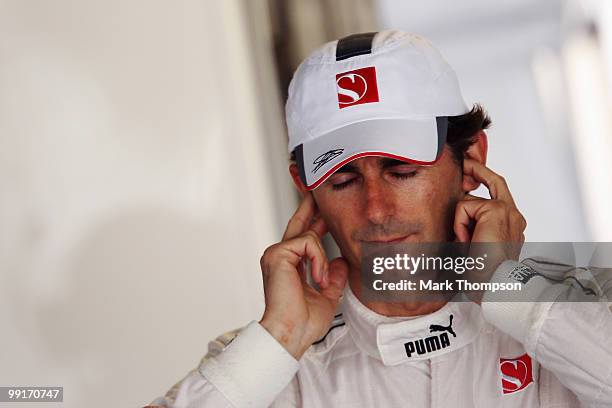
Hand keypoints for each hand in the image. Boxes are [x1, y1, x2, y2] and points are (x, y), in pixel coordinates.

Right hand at [259, 193, 347, 358]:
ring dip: (323, 258)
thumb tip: (342, 260)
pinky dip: (319, 260)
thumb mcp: (327, 295)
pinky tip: (317, 278)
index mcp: (290, 265)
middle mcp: (280, 256)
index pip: (304, 236)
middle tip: (318, 186)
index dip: (314, 219)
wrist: (291, 334)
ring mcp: (276, 253)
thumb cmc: (304, 322)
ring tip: (322, 282)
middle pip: (299, 222)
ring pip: (310, 236)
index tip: (323, 207)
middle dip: (311, 204)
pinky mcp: (277, 254)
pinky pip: (308, 242)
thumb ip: (334, 276)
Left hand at [453, 159, 526, 301]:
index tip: (471, 170)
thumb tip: (456, 213)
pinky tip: (465, 241)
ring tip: (465, 244)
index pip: (499, 194)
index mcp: (511, 225)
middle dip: (477, 168)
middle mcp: (514, 215)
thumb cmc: (483, 274)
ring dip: (460, 222)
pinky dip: (458, 223)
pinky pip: (464, 207)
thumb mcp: (475, 246)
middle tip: (464, 162)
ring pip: (470, 202)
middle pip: (495, 180)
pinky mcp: (497, 210)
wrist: (494, 284)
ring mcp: (508, 211)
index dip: (485, 179)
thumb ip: (472, 227)